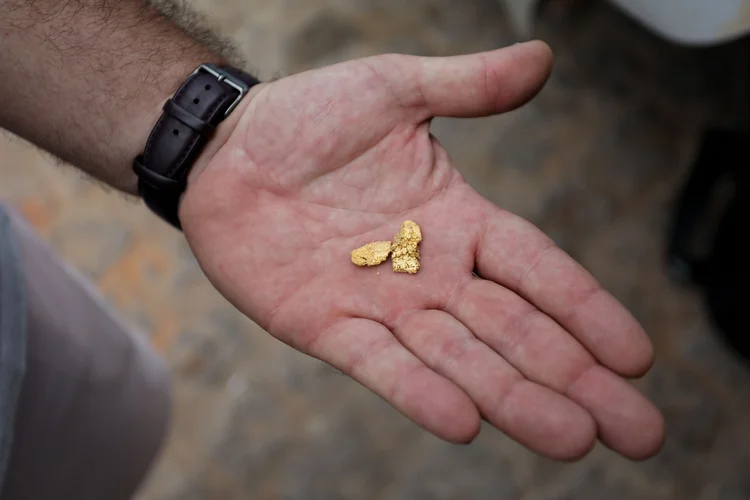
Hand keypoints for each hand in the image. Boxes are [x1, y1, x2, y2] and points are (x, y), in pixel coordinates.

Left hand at [180, 41, 663, 460]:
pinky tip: (465, 423)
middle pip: (515, 331)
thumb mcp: (395, 89)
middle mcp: (430, 272)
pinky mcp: (327, 326)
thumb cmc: (309, 118)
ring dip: (513, 399)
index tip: (637, 357)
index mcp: (457, 220)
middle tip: (637, 431)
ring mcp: (380, 304)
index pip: (539, 270)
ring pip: (458, 358)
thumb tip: (543, 58)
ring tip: (570, 439)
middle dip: (575, 379)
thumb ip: (468, 86)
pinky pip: (380, 364)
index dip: (587, 311)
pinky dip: (420, 392)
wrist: (227, 150)